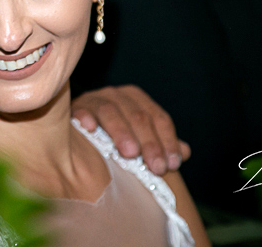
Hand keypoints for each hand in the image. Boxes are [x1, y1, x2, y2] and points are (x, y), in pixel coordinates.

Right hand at [72, 85, 189, 175]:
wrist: (78, 123)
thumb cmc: (113, 134)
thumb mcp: (140, 137)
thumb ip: (161, 143)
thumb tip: (185, 152)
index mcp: (137, 99)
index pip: (158, 118)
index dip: (167, 141)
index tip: (172, 164)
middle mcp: (118, 95)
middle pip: (138, 116)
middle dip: (149, 142)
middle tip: (156, 167)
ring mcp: (95, 99)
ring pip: (111, 111)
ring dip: (122, 132)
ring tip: (130, 153)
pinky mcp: (76, 106)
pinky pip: (81, 109)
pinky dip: (87, 117)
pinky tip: (90, 129)